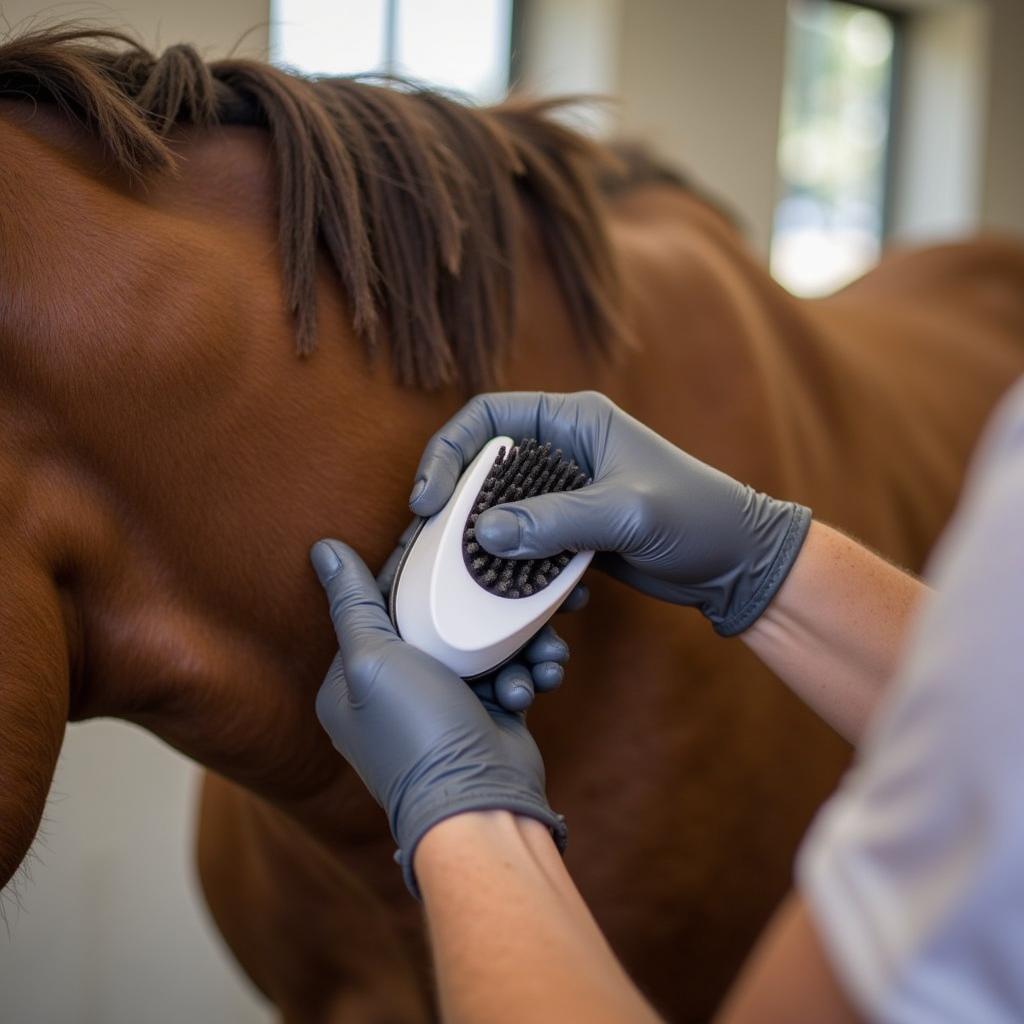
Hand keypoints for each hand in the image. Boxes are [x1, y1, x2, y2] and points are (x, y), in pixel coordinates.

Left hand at [311, 539, 566, 896]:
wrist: (479, 804)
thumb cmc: (417, 735)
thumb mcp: (374, 660)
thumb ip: (353, 603)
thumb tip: (323, 549)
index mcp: (353, 676)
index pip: (382, 600)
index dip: (416, 568)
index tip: (449, 537)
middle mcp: (395, 686)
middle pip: (438, 617)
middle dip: (478, 608)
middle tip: (510, 588)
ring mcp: (442, 698)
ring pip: (481, 641)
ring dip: (516, 643)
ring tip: (539, 651)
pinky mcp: (484, 710)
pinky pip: (507, 669)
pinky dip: (525, 673)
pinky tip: (537, 681)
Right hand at [409, 391, 810, 635]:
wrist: (737, 562)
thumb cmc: (696, 517)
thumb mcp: (626, 514)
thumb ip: (555, 520)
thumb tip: (485, 532)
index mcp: (573, 421)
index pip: (487, 417)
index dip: (448, 451)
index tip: (429, 499)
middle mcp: (563, 450)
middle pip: (484, 464)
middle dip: (457, 504)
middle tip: (436, 544)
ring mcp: (566, 492)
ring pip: (500, 508)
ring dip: (484, 541)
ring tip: (471, 575)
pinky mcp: (572, 529)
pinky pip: (526, 542)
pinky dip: (516, 566)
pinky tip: (524, 593)